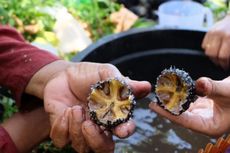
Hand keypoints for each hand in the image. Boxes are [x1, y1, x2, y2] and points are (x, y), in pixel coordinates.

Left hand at [36, 61, 150, 151]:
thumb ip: (123, 83)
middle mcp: (98, 127)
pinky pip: (62, 140)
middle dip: (97, 141)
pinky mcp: (62, 129)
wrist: (64, 74)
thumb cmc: (89, 74)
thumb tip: (147, 86)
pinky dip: (62, 127)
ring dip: (77, 128)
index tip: (121, 129)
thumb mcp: (106, 74)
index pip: (123, 130)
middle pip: (103, 149)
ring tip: (76, 108)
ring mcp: (79, 130)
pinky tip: (66, 111)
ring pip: (81, 147)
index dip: (125, 132)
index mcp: (112, 115)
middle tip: (89, 124)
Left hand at [149, 76, 229, 136]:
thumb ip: (214, 88)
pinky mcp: (202, 105)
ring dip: (172, 101)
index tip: (155, 107)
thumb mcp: (229, 91)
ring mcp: (203, 114)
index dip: (169, 114)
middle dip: (167, 108)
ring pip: (183, 108)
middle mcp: (205, 122)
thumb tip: (200, 83)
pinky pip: (187, 101)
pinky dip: (180, 95)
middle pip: (181, 116)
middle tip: (153, 100)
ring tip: (159, 94)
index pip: (185, 121)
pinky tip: (171, 90)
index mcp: (211, 127)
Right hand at [202, 14, 229, 68]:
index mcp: (228, 38)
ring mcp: (212, 32)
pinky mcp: (208, 31)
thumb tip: (227, 62)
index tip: (226, 66)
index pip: (222, 56)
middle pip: (212, 54)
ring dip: (212, 56)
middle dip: (217, 61)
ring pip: (207, 50)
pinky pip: (204, 45)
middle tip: (221, 64)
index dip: (224, 63)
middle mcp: (219, 34)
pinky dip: (208, 49)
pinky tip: (214, 50)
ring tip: (217, 58)